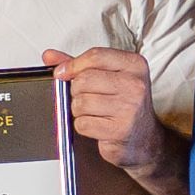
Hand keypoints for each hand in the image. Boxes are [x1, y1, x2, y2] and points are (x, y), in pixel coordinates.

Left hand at [49, 45, 165, 178]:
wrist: (144, 138)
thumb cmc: (124, 105)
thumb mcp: (107, 77)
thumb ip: (79, 65)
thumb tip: (50, 56)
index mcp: (134, 65)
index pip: (95, 56)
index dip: (73, 65)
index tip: (63, 73)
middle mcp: (135, 85)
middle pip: (84, 79)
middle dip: (76, 91)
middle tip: (87, 98)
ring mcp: (130, 108)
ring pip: (81, 102)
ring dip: (79, 110)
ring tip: (93, 113)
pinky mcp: (120, 130)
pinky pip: (83, 123)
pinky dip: (84, 125)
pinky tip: (97, 125)